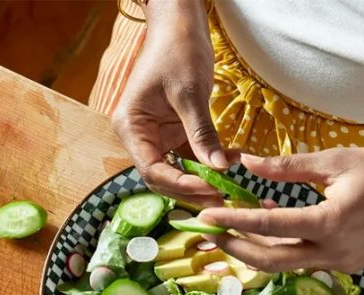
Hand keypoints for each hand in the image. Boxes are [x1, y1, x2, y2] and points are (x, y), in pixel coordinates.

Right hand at [110, 0, 226, 206]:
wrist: (180, 25)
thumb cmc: (176, 51)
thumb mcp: (190, 93)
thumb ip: (202, 133)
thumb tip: (219, 168)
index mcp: (131, 127)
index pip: (151, 168)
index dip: (179, 184)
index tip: (208, 189)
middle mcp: (140, 136)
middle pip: (163, 176)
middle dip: (190, 190)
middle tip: (221, 199)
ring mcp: (159, 135)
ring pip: (178, 170)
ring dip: (203, 181)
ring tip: (229, 189)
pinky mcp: (176, 132)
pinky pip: (192, 155)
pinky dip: (210, 161)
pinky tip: (232, 162)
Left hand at [199, 149, 363, 272]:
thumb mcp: (336, 160)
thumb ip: (288, 167)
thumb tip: (246, 162)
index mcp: (331, 223)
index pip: (269, 227)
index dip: (232, 222)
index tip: (205, 217)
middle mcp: (334, 252)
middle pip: (269, 260)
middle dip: (235, 247)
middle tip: (207, 232)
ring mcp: (341, 263)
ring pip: (285, 264)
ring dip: (255, 249)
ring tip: (228, 229)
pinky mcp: (345, 265)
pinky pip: (303, 260)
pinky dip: (281, 246)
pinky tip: (267, 225)